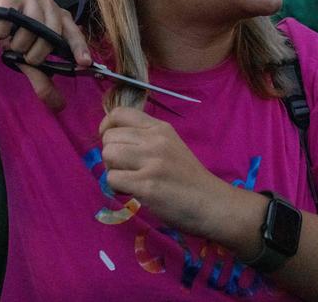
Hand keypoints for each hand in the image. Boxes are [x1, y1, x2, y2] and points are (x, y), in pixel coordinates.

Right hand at [0, 0, 90, 108]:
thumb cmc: (14, 32)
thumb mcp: (28, 59)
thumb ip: (43, 79)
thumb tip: (60, 106)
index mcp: (59, 18)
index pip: (74, 35)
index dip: (80, 49)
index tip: (85, 64)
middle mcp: (48, 6)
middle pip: (49, 37)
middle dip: (34, 54)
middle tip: (24, 54)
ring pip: (27, 32)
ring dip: (15, 44)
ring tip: (10, 39)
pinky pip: (7, 23)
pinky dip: (0, 32)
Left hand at [99, 107, 226, 233]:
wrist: (211, 203)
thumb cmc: (188, 178)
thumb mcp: (171, 146)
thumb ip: (145, 139)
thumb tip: (111, 140)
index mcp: (160, 128)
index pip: (120, 113)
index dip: (106, 127)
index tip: (111, 142)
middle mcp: (155, 140)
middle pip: (109, 137)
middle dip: (110, 155)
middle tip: (126, 170)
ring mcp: (152, 162)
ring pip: (108, 155)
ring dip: (112, 170)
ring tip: (128, 180)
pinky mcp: (147, 185)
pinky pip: (113, 179)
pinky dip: (117, 188)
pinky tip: (132, 192)